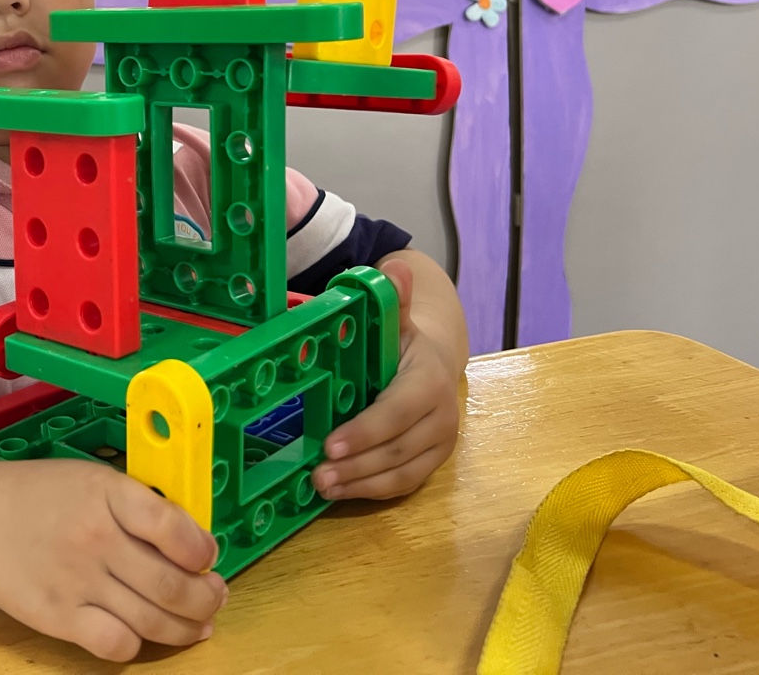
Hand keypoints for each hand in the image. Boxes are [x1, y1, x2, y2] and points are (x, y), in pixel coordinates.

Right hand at [0, 458, 227, 660]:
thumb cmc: (38, 495)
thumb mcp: (92, 479)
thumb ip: (138, 505)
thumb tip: (192, 543)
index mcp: (108, 494)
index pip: (175, 530)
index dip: (204, 550)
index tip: (208, 558)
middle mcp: (96, 538)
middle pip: (173, 585)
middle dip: (207, 598)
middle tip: (214, 598)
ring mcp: (77, 581)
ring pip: (153, 621)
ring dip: (187, 628)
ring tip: (198, 624)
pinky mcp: (58, 616)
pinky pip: (116, 644)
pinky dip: (137, 644)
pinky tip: (141, 634)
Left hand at [312, 259, 460, 499]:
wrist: (435, 361)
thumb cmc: (404, 342)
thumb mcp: (397, 319)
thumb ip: (393, 300)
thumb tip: (396, 267)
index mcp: (429, 380)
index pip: (398, 411)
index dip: (365, 431)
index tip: (330, 444)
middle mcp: (442, 416)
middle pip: (398, 449)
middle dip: (356, 465)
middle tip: (317, 473)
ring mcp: (440, 444)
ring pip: (401, 473)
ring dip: (360, 484)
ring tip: (322, 487)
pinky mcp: (433, 463)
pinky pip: (404, 484)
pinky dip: (372, 491)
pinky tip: (341, 492)